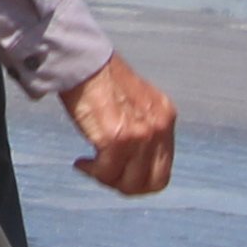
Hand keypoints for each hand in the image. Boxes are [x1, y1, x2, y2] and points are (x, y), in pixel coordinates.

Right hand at [65, 56, 176, 195]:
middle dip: (125, 186)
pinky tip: (81, 163)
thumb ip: (142, 125)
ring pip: (128, 182)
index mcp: (165, 117)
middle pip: (150, 183)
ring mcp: (139, 134)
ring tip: (90, 167)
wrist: (82, 60)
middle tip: (105, 176)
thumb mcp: (135, 100)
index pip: (163, 171)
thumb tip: (134, 156)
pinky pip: (106, 172)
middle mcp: (158, 127)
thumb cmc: (100, 77)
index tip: (120, 174)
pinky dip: (92, 172)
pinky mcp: (115, 138)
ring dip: (106, 180)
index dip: (140, 180)